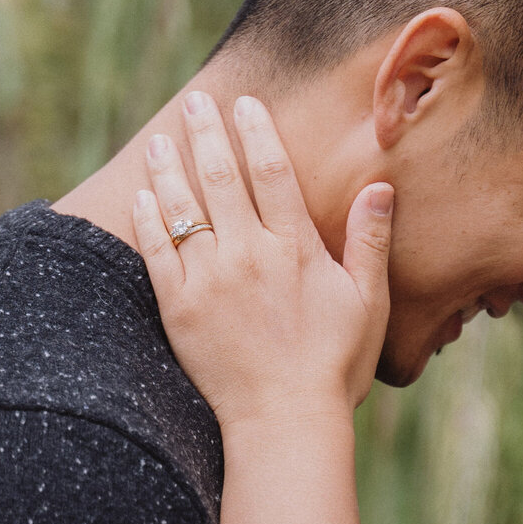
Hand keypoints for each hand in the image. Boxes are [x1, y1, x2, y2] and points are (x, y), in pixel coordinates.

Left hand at [132, 91, 393, 434]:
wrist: (284, 422)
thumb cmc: (335, 365)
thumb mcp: (368, 303)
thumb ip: (370, 242)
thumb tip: (381, 187)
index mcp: (295, 248)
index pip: (273, 172)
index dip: (258, 132)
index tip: (246, 103)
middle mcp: (249, 254)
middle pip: (222, 177)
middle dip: (207, 132)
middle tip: (195, 101)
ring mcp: (209, 279)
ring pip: (183, 207)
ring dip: (169, 167)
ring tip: (160, 138)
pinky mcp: (178, 308)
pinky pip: (156, 251)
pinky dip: (147, 219)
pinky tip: (141, 196)